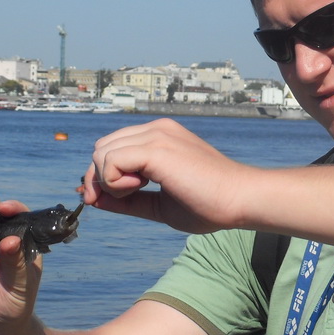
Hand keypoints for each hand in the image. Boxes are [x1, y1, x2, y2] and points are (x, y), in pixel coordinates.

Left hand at [82, 118, 250, 232]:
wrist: (240, 200)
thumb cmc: (208, 204)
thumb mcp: (158, 204)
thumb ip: (127, 199)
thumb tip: (93, 198)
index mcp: (159, 137)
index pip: (112, 148)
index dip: (102, 175)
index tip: (106, 199)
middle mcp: (156, 130)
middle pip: (101, 148)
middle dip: (99, 178)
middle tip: (120, 197)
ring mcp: (156, 135)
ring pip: (102, 152)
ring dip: (110, 179)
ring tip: (139, 190)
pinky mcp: (156, 148)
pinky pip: (111, 161)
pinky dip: (115, 181)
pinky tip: (140, 187)